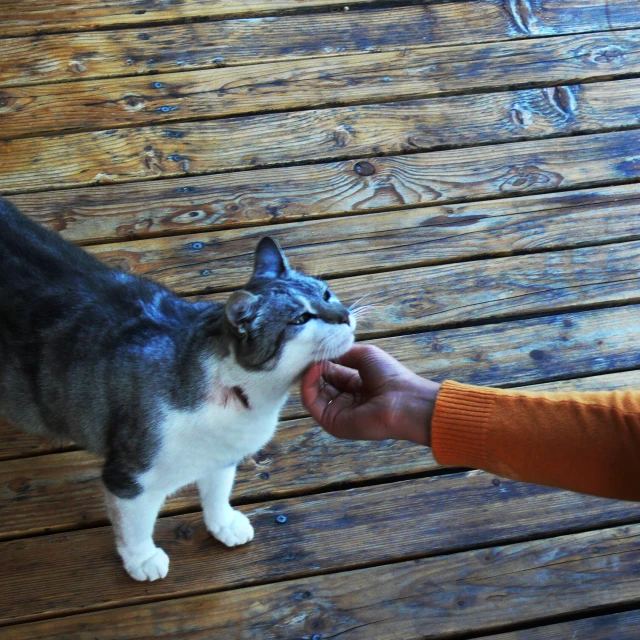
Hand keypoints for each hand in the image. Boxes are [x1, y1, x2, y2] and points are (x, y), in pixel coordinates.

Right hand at [300, 344, 439, 445]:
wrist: (403, 401)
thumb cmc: (389, 376)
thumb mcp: (363, 355)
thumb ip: (340, 353)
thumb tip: (320, 353)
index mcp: (355, 384)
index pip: (330, 372)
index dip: (320, 360)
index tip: (312, 346)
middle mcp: (345, 399)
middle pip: (319, 382)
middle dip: (311, 367)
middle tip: (305, 352)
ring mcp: (337, 412)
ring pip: (312, 393)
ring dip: (308, 375)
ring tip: (311, 361)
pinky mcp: (331, 422)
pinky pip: (312, 404)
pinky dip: (307, 386)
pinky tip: (312, 370)